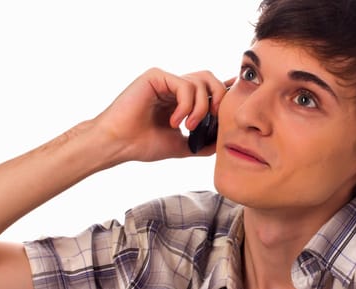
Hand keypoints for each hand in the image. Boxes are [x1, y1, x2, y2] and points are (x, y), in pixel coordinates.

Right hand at [93, 68, 227, 163]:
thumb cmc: (143, 145)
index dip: (225, 90)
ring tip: (189, 125)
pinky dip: (186, 105)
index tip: (237, 99)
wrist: (118, 144)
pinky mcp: (156, 76)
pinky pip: (184, 85)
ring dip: (200, 107)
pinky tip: (175, 121)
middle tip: (212, 118)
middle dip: (218, 98)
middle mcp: (174, 87)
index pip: (208, 88)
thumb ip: (202, 142)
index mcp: (180, 100)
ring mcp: (165, 80)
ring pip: (200, 82)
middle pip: (210, 79)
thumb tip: (223, 142)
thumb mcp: (181, 146)